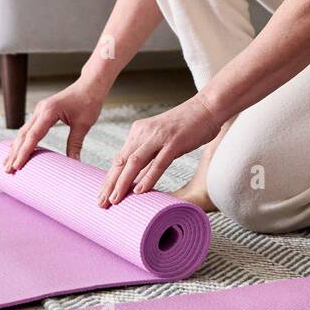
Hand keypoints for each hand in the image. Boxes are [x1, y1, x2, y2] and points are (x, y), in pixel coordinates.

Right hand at [2, 78, 105, 172]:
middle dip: (14, 153)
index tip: (16, 166)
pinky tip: (15, 149)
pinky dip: (21, 140)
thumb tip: (74, 162)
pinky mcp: (42, 112)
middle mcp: (40, 110)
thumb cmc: (88, 101)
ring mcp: (39, 110)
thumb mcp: (83, 124)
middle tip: (7, 170)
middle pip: (23, 135)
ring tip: (7, 164)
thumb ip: (75, 143)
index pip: (33, 135)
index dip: (24, 152)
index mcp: (49, 111)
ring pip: (23, 131)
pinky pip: (28, 128)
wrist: (90, 84)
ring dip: (15, 148)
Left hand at [97, 95, 220, 206]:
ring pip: (134, 162)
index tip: (102, 195)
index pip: (119, 158)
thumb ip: (149, 156)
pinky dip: (148, 177)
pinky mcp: (174, 142)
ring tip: (115, 200)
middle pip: (121, 161)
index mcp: (139, 131)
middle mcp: (144, 132)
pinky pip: (158, 163)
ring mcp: (159, 137)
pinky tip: (140, 190)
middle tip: (102, 203)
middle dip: (110, 184)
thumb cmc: (187, 125)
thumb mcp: (162, 139)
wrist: (208, 106)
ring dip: (123, 182)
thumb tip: (137, 180)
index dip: (110, 178)